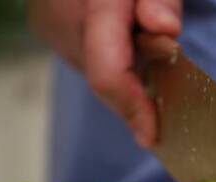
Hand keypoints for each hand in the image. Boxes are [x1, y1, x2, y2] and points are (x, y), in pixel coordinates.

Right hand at [28, 0, 182, 146]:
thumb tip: (165, 30)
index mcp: (92, 3)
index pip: (107, 71)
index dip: (132, 108)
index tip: (152, 135)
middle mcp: (60, 17)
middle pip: (101, 78)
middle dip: (134, 95)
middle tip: (161, 98)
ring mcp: (50, 25)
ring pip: (95, 73)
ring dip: (125, 79)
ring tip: (146, 62)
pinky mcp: (50, 29)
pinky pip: (87, 61)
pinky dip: (113, 67)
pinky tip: (129, 55)